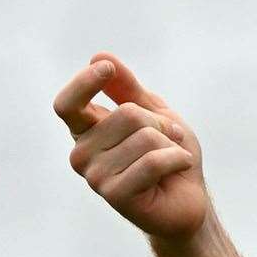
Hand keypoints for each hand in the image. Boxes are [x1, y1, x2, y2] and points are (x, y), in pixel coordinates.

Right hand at [52, 53, 208, 242]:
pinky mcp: (115, 196)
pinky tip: (180, 168)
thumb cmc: (168, 153)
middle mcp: (82, 154)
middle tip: (169, 139)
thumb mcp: (152, 112)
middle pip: (126, 115)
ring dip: (170, 143)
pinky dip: (177, 159)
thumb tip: (98, 56)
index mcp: (86, 132)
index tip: (106, 68)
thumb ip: (126, 88)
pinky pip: (153, 161)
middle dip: (160, 122)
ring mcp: (95, 177)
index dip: (84, 82)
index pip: (67, 104)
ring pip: (144, 137)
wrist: (189, 199)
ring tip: (171, 159)